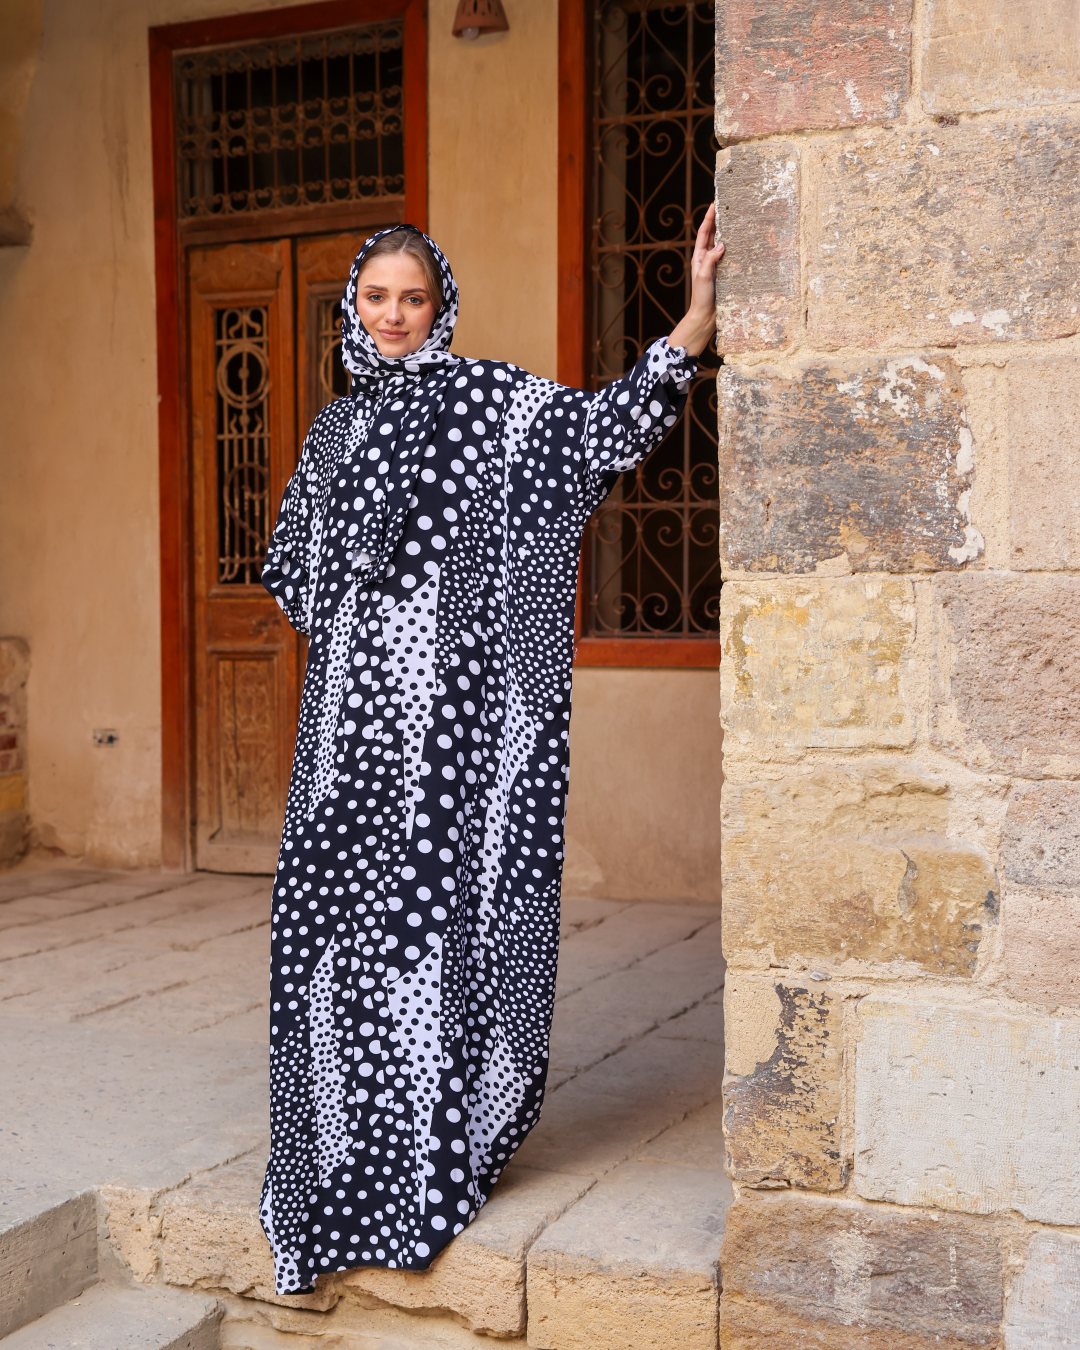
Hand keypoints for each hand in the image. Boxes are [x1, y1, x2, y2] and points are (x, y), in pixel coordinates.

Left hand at [667, 203, 724, 357]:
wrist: (706, 316)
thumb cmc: (702, 297)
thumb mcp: (704, 277)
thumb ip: (711, 260)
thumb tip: (721, 244)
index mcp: (699, 256)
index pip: (705, 232)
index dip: (709, 217)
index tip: (714, 203)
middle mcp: (708, 258)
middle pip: (715, 235)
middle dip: (721, 220)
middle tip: (729, 205)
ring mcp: (718, 265)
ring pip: (725, 244)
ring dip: (730, 232)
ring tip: (739, 218)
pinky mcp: (726, 273)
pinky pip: (733, 257)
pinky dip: (738, 248)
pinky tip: (746, 242)